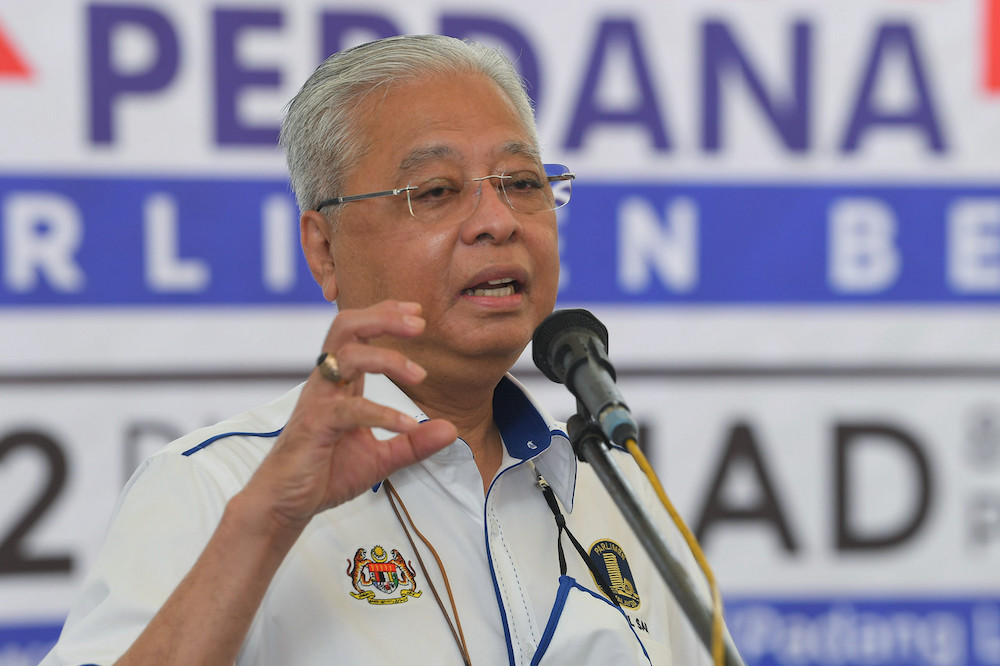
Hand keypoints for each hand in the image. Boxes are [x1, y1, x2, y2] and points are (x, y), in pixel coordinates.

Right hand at [240, 300, 456, 535]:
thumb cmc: (325, 473)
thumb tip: (451, 430)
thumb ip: (414, 443)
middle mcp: (327, 383)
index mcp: (340, 383)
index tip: (418, 313)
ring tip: (420, 375)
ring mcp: (318, 401)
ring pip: (349, 357)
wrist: (286, 503)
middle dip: (384, 318)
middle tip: (419, 325)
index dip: (386, 315)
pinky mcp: (315, 425)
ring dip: (388, 359)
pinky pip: (349, 409)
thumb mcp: (381, 459)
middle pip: (347, 327)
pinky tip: (406, 424)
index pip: (359, 332)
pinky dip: (382, 413)